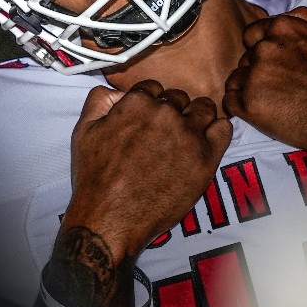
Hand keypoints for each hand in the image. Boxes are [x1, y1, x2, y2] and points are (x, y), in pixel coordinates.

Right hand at [62, 80, 233, 262]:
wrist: (111, 218)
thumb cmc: (95, 179)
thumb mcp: (83, 131)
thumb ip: (99, 100)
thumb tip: (115, 88)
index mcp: (137, 102)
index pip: (155, 88)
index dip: (152, 104)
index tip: (150, 122)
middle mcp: (165, 113)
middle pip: (179, 98)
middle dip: (173, 112)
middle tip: (165, 136)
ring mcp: (188, 134)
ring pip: (204, 109)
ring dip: (197, 119)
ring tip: (186, 139)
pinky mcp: (206, 157)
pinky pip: (224, 129)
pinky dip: (217, 131)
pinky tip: (205, 143)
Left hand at [223, 6, 306, 154]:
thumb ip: (303, 19)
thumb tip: (284, 16)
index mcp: (281, 29)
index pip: (252, 35)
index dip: (261, 49)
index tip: (275, 64)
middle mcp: (263, 49)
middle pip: (245, 58)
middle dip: (257, 70)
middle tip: (279, 86)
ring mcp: (254, 78)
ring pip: (236, 79)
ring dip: (248, 89)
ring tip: (273, 101)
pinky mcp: (249, 106)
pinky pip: (230, 102)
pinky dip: (241, 107)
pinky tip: (261, 112)